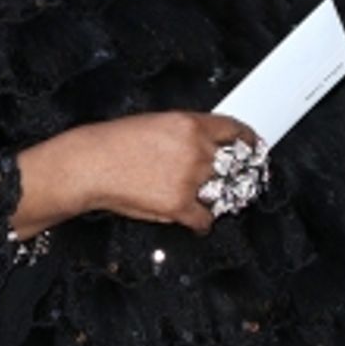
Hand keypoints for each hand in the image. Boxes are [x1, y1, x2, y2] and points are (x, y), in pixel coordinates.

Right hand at [15, 111, 257, 236]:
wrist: (90, 164)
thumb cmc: (114, 143)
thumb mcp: (156, 123)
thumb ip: (186, 133)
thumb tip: (205, 143)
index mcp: (191, 125)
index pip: (234, 130)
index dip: (248, 140)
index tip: (254, 147)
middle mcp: (196, 151)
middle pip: (233, 165)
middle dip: (234, 174)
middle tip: (232, 180)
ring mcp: (190, 179)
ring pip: (221, 193)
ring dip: (215, 198)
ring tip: (202, 199)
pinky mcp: (180, 205)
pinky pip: (205, 219)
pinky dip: (200, 222)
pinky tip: (193, 220)